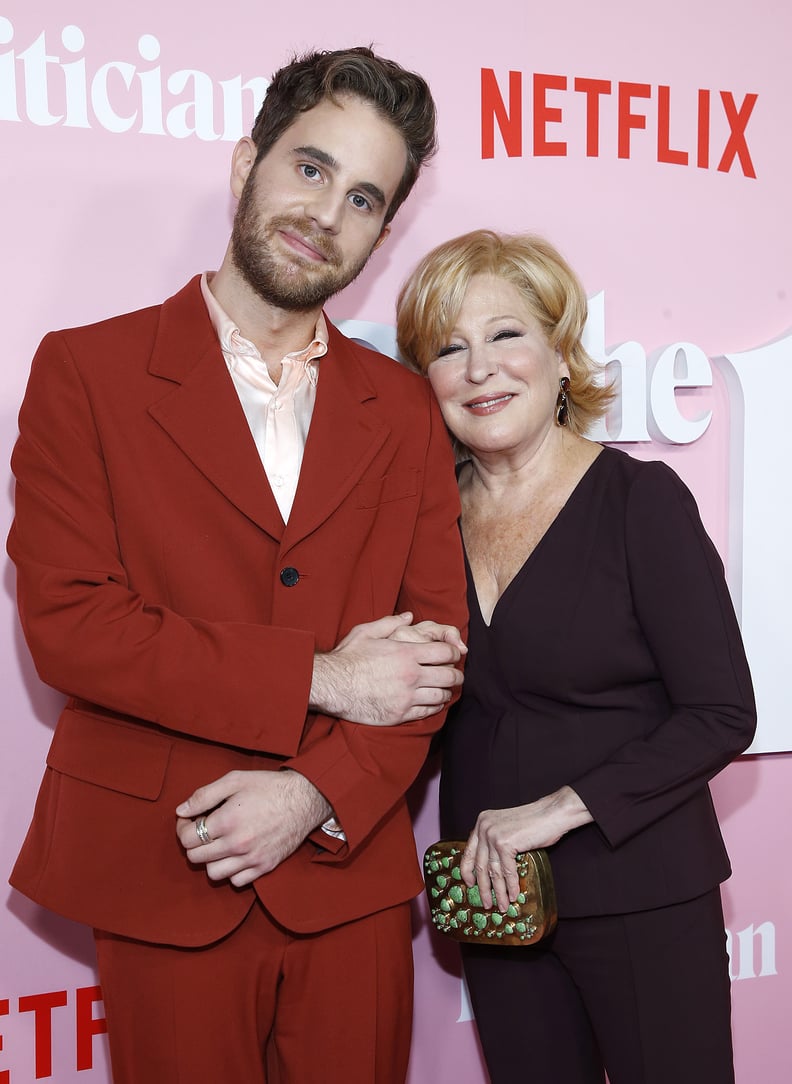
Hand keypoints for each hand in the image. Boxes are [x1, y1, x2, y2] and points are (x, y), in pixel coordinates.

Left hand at [175, 769, 331, 886]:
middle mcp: (237, 844)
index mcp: (227, 820)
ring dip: (210, 859)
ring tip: (218, 843)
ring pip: (213, 873)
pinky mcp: (265, 867)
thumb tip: (181, 810)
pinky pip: (236, 881)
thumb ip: (204, 795)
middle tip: (202, 830)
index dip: (183, 828)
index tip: (189, 820)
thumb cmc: (269, 787)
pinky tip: (235, 853)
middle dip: (193, 842)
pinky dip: (231, 870)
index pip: (187, 838)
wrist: (305, 799)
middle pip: (196, 857)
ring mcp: (251, 858)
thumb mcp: (235, 780)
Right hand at [310, 612, 464, 725]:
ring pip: (441, 696)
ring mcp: (406, 696)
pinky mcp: (400, 714)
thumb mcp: (366, 632)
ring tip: (444, 689)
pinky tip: (432, 702)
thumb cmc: (347, 657)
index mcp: (406, 653)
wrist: (331, 686)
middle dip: (456, 674)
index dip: (454, 652)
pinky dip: (435, 707)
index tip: (454, 654)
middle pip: (449, 676)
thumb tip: (408, 616)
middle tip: (456, 674)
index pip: (445, 652)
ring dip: (446, 692)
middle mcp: (411, 675)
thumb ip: (390, 623)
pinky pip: (427, 712)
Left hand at [460, 786, 591, 912]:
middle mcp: (484, 827)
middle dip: (483, 888)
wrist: (553, 813)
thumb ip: (495, 841)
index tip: (469, 883)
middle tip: (486, 902)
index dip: (467, 870)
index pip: (469, 851)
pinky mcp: (505, 843)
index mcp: (482, 822)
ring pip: (493, 872)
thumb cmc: (535, 821)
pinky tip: (514, 895)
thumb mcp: (507, 828)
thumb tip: (492, 866)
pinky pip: (507, 872)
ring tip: (502, 905)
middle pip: (480, 865)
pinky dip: (511, 886)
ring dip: (498, 892)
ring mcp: (493, 835)